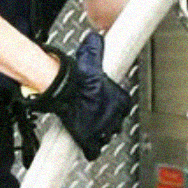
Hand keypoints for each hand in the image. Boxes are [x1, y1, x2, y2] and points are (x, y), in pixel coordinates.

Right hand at [25, 32, 130, 160]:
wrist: (64, 93)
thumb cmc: (78, 80)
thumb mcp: (89, 60)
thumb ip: (95, 50)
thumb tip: (95, 38)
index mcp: (119, 100)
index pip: (122, 105)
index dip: (113, 105)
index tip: (104, 103)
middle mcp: (114, 116)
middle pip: (114, 121)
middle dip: (105, 118)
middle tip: (94, 114)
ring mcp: (103, 130)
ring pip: (106, 135)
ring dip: (99, 132)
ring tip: (88, 126)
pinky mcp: (91, 141)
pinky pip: (94, 149)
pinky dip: (90, 148)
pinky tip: (86, 144)